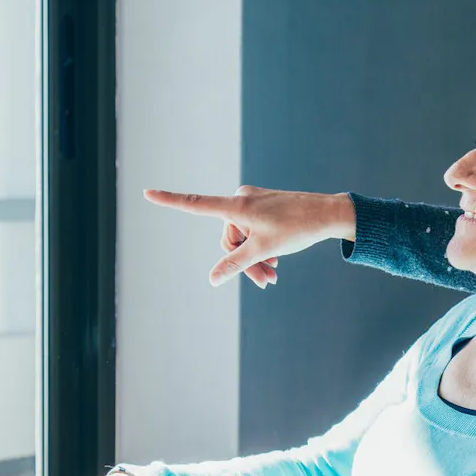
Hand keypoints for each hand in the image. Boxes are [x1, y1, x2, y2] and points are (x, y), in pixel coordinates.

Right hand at [144, 185, 356, 287]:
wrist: (328, 215)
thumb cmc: (297, 228)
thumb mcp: (264, 250)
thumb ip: (236, 264)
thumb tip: (213, 279)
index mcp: (237, 206)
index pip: (196, 204)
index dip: (170, 201)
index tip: (147, 193)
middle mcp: (241, 200)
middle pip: (229, 238)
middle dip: (244, 261)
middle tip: (267, 282)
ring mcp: (253, 202)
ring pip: (242, 238)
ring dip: (255, 259)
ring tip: (274, 276)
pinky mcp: (264, 207)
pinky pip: (253, 231)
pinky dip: (261, 248)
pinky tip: (276, 262)